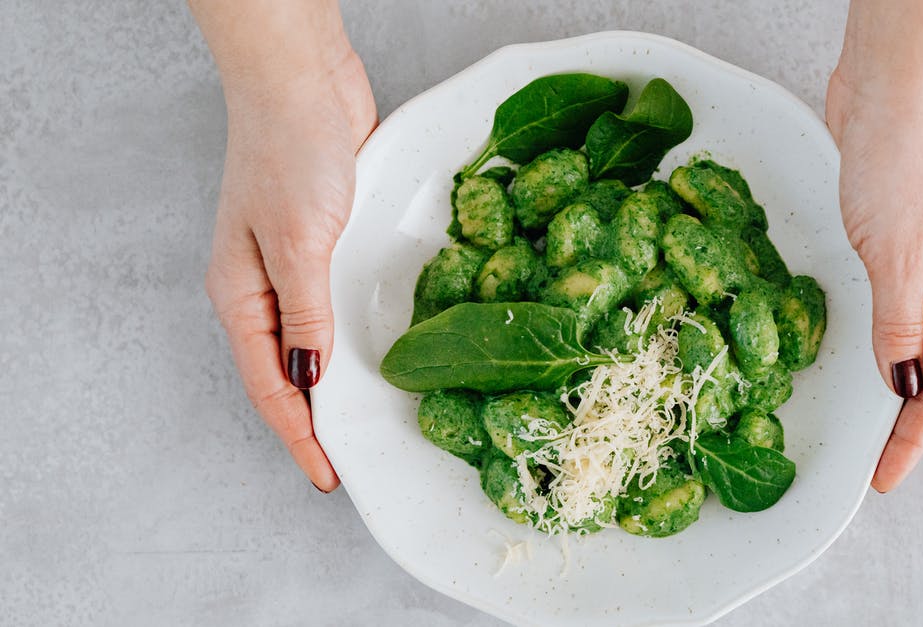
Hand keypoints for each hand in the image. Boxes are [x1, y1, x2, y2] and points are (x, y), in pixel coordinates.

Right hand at [205, 49, 376, 491]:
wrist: (304, 81)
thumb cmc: (289, 151)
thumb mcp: (297, 241)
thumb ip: (304, 314)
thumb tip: (310, 380)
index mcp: (241, 295)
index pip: (270, 386)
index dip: (299, 436)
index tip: (329, 476)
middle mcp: (265, 288)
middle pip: (289, 373)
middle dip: (315, 423)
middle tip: (352, 462)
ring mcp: (296, 266)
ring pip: (315, 343)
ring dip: (338, 384)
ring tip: (368, 423)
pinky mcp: (328, 244)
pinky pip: (337, 306)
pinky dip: (354, 339)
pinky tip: (378, 353)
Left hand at [825, 69, 922, 492]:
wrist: (889, 94)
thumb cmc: (903, 164)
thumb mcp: (896, 256)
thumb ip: (896, 326)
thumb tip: (899, 385)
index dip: (912, 438)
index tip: (883, 477)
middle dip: (903, 423)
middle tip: (869, 466)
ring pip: (911, 347)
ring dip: (889, 387)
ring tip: (862, 431)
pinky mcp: (898, 251)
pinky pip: (890, 314)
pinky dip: (876, 344)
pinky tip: (859, 363)